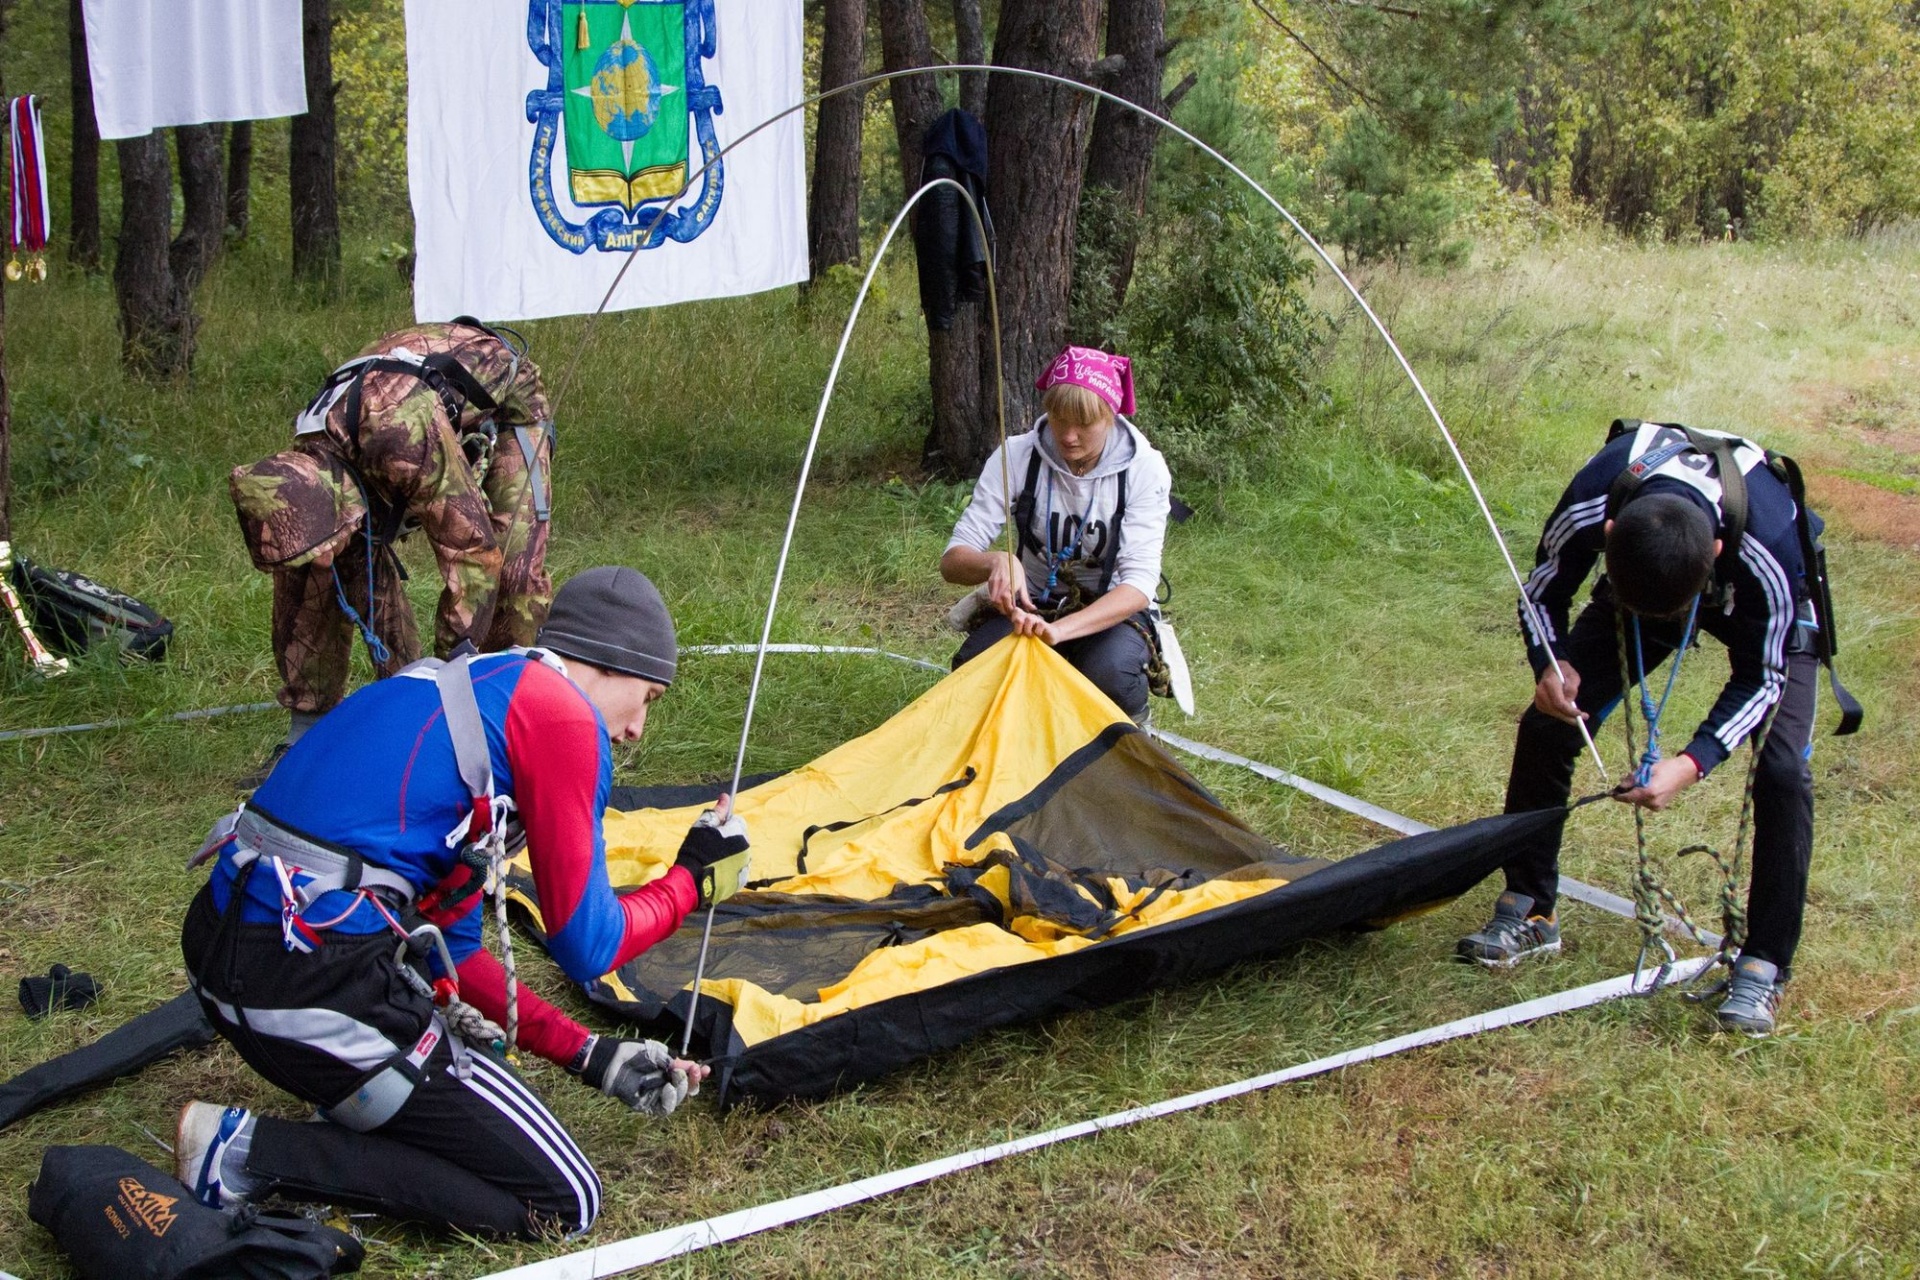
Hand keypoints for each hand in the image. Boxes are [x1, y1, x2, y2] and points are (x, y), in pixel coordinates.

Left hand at [577, 1036, 707, 1116]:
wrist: (610, 1059)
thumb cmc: (630, 1052)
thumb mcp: (656, 1052)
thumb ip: (674, 1061)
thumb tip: (692, 1066)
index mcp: (666, 1071)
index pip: (686, 1076)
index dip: (697, 1074)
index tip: (705, 1069)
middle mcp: (662, 1084)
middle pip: (685, 1090)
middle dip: (693, 1081)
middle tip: (694, 1070)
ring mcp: (654, 1095)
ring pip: (677, 1100)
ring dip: (682, 1089)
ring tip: (677, 1076)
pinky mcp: (645, 1105)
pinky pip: (663, 1108)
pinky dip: (670, 1100)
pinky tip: (668, 1088)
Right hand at [674, 801, 750, 908]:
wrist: (691, 881)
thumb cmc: (695, 850)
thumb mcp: (703, 826)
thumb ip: (717, 811)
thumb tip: (726, 796)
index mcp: (739, 832)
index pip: (737, 821)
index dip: (724, 825)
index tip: (714, 832)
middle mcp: (747, 849)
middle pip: (740, 838)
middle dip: (728, 840)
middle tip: (711, 847)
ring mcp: (745, 866)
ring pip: (740, 854)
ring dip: (730, 855)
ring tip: (712, 861)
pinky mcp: (741, 880)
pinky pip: (738, 870)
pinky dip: (730, 869)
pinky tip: (716, 871)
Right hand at [986, 551, 1033, 616]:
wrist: (1002, 560)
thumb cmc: (1015, 571)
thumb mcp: (1023, 583)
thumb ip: (1025, 598)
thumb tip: (1032, 609)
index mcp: (1012, 582)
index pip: (1007, 599)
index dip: (1009, 608)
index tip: (1014, 613)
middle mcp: (1002, 582)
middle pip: (999, 602)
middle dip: (1004, 610)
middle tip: (1010, 614)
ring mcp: (995, 583)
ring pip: (994, 601)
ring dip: (999, 607)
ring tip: (1006, 609)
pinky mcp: (990, 584)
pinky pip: (992, 597)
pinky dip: (996, 602)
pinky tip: (1002, 603)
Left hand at [1010, 608, 1061, 644]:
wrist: (1051, 636)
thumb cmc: (1036, 635)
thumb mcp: (1025, 634)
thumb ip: (1018, 631)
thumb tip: (1009, 637)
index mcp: (1023, 618)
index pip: (1015, 611)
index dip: (1013, 617)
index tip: (1016, 628)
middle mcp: (1029, 616)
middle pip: (1018, 611)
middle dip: (1018, 623)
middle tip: (1020, 633)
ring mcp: (1037, 619)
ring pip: (1028, 619)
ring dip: (1027, 629)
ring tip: (1030, 635)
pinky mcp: (1044, 624)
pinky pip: (1039, 625)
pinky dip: (1037, 632)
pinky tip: (1038, 635)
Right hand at [1533, 661, 1584, 723]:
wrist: (1550, 670)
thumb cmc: (1564, 672)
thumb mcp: (1573, 676)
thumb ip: (1572, 688)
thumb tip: (1570, 702)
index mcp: (1549, 683)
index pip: (1559, 703)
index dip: (1570, 711)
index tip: (1580, 714)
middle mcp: (1541, 692)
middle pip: (1556, 710)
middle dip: (1569, 717)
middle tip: (1582, 719)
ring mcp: (1538, 698)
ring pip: (1554, 713)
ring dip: (1566, 716)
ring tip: (1576, 716)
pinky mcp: (1539, 704)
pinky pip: (1551, 713)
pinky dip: (1560, 714)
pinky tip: (1567, 711)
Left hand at [1612, 755, 1700, 811]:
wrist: (1683, 773)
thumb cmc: (1665, 767)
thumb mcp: (1646, 769)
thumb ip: (1632, 779)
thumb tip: (1619, 786)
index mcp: (1649, 792)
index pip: (1628, 797)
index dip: (1618, 795)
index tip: (1610, 793)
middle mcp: (1652, 802)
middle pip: (1632, 798)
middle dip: (1629, 790)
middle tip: (1632, 779)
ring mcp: (1656, 806)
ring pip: (1638, 800)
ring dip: (1636, 793)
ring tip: (1645, 781)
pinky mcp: (1659, 808)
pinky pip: (1645, 802)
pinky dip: (1643, 796)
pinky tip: (1651, 787)